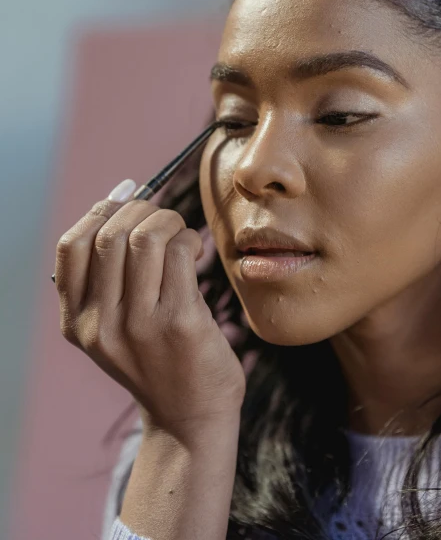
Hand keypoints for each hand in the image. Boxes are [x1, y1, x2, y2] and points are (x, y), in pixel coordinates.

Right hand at [54, 180, 245, 441]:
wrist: (190, 418)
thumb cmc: (157, 360)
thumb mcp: (112, 329)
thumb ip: (107, 281)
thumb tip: (120, 204)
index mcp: (77, 322)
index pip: (72, 247)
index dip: (99, 211)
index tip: (124, 196)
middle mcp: (101, 324)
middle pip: (111, 235)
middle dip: (141, 210)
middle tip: (162, 217)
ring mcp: (140, 324)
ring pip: (146, 238)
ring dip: (169, 220)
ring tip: (180, 232)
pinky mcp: (180, 322)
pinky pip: (180, 253)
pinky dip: (189, 238)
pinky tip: (195, 250)